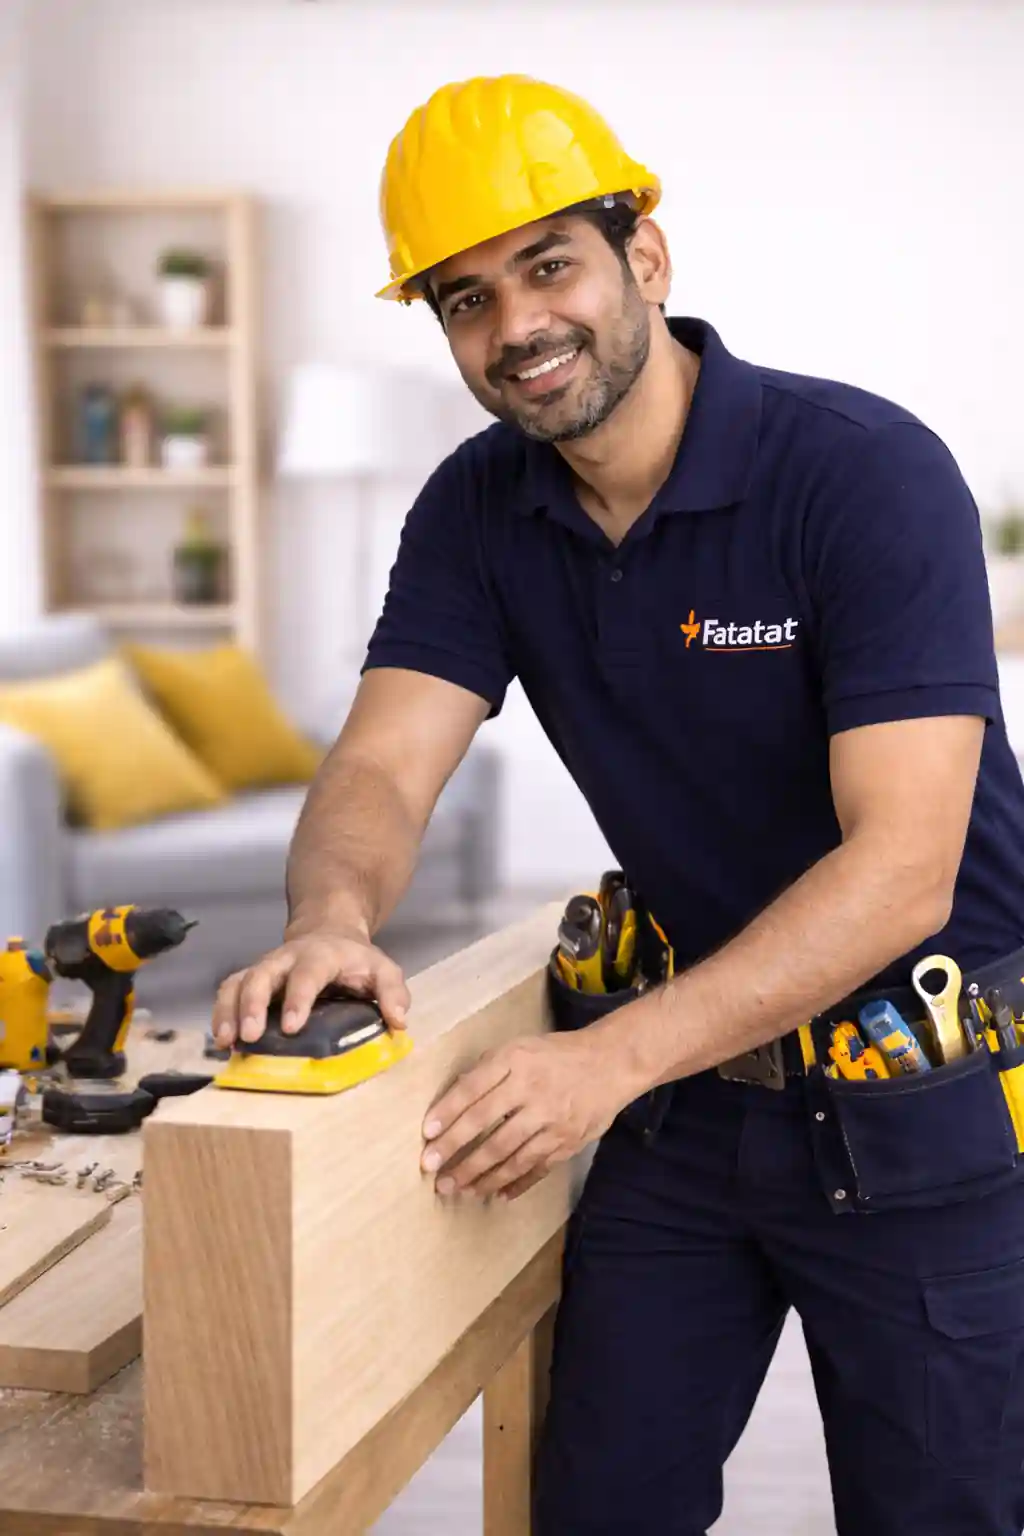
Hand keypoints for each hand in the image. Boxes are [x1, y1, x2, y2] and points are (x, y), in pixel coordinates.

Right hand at [211, 924, 409, 1047]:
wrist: (329, 932)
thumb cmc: (356, 960)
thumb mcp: (383, 969)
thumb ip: (393, 993)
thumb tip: (399, 1021)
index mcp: (321, 956)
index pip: (307, 974)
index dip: (297, 998)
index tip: (290, 1026)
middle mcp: (286, 959)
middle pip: (261, 974)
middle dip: (252, 1005)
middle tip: (249, 1036)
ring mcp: (265, 968)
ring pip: (238, 982)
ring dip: (228, 1011)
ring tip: (225, 1042)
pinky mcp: (251, 979)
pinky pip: (228, 991)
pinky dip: (221, 1013)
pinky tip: (220, 1040)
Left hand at [420, 1031, 629, 1202]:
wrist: (611, 1063)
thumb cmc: (556, 1054)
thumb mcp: (520, 1047)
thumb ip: (488, 1069)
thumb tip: (454, 1098)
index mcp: (516, 1062)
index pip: (473, 1090)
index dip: (448, 1113)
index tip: (426, 1135)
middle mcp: (533, 1092)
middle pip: (488, 1129)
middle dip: (456, 1153)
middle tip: (432, 1171)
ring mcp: (552, 1121)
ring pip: (510, 1155)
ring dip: (480, 1176)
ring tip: (458, 1188)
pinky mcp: (567, 1142)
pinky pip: (536, 1169)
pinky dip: (516, 1184)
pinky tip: (496, 1194)